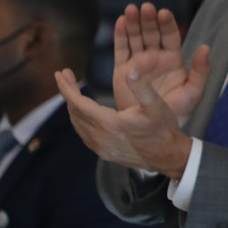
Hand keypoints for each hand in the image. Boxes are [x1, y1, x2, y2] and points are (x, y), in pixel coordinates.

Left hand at [56, 64, 193, 177]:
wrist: (168, 157)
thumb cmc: (163, 129)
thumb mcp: (156, 105)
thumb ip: (141, 87)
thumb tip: (130, 70)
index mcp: (110, 124)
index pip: (79, 103)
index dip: (67, 88)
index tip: (60, 74)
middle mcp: (100, 137)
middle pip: (75, 112)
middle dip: (68, 92)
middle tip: (65, 76)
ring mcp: (100, 148)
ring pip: (77, 124)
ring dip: (72, 106)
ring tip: (71, 91)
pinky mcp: (103, 153)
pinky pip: (84, 134)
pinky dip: (79, 120)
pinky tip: (82, 112)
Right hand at [112, 3, 210, 121]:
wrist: (154, 129)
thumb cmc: (178, 112)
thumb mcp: (194, 92)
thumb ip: (201, 71)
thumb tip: (206, 48)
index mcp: (173, 60)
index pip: (170, 36)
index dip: (167, 24)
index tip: (163, 13)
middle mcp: (155, 57)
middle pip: (151, 33)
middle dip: (148, 20)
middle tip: (146, 7)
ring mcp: (138, 62)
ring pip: (135, 37)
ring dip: (134, 23)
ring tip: (131, 9)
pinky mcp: (122, 70)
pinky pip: (121, 49)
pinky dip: (120, 35)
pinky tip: (121, 21)